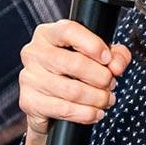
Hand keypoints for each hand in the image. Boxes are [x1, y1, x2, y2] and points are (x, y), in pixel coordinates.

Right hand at [15, 20, 130, 144]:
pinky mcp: (29, 101)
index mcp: (48, 34)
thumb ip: (115, 55)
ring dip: (97, 98)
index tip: (108, 59)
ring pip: (72, 90)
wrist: (48, 106)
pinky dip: (86, 114)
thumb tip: (117, 65)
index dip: (93, 45)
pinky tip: (95, 113)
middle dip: (101, 77)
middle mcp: (34, 52)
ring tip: (106, 100)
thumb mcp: (97, 58)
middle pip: (75, 63)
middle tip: (111, 84)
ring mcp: (29, 77)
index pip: (69, 31)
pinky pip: (64, 109)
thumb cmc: (72, 74)